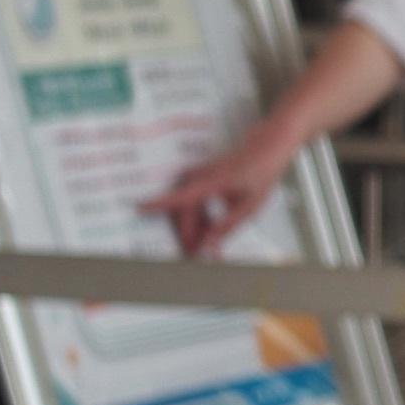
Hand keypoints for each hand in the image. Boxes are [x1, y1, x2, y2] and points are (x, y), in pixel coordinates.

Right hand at [147, 138, 283, 254]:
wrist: (264, 148)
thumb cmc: (260, 172)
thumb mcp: (250, 206)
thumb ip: (228, 227)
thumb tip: (209, 246)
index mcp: (214, 181)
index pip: (182, 196)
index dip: (159, 203)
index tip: (139, 208)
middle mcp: (201, 177)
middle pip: (184, 212)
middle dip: (187, 236)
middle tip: (194, 256)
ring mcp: (198, 177)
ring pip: (187, 209)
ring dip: (193, 229)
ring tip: (204, 247)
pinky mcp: (199, 180)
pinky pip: (192, 203)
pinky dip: (199, 219)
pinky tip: (208, 232)